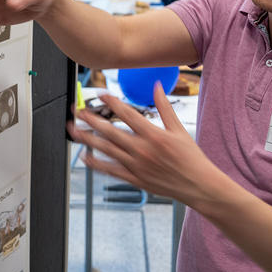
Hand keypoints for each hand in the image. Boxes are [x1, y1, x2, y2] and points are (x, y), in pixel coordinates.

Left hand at [68, 83, 236, 209]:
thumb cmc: (191, 158)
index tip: (100, 95)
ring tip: (74, 131)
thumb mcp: (179, 129)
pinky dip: (96, 163)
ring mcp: (136, 166)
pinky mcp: (135, 179)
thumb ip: (165, 107)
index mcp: (154, 135)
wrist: (198, 185)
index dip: (112, 103)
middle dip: (91, 120)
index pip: (127, 114)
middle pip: (110, 132)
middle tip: (77, 112)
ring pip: (106, 150)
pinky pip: (111, 170)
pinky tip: (85, 156)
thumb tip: (156, 85)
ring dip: (88, 139)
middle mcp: (142, 150)